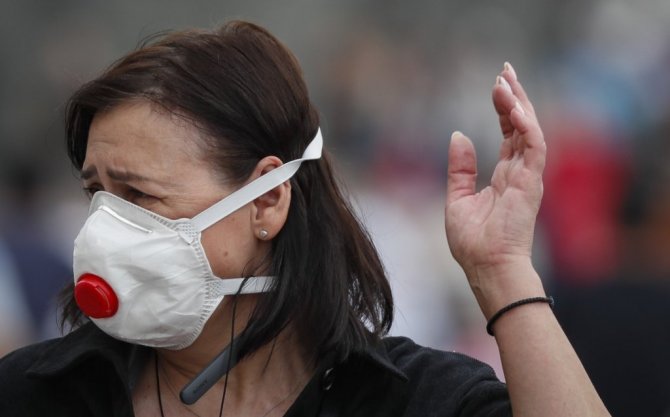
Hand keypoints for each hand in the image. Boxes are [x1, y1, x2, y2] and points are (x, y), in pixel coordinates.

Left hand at [445, 63, 545, 316]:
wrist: (485, 266)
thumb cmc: (473, 241)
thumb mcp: (458, 198)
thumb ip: (461, 167)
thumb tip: (459, 134)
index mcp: (504, 175)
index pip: (509, 133)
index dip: (504, 107)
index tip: (497, 84)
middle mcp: (519, 171)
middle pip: (521, 125)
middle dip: (515, 96)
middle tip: (506, 70)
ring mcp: (528, 176)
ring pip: (529, 130)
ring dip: (519, 104)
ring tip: (505, 81)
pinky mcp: (531, 182)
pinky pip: (534, 146)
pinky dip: (526, 125)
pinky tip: (513, 107)